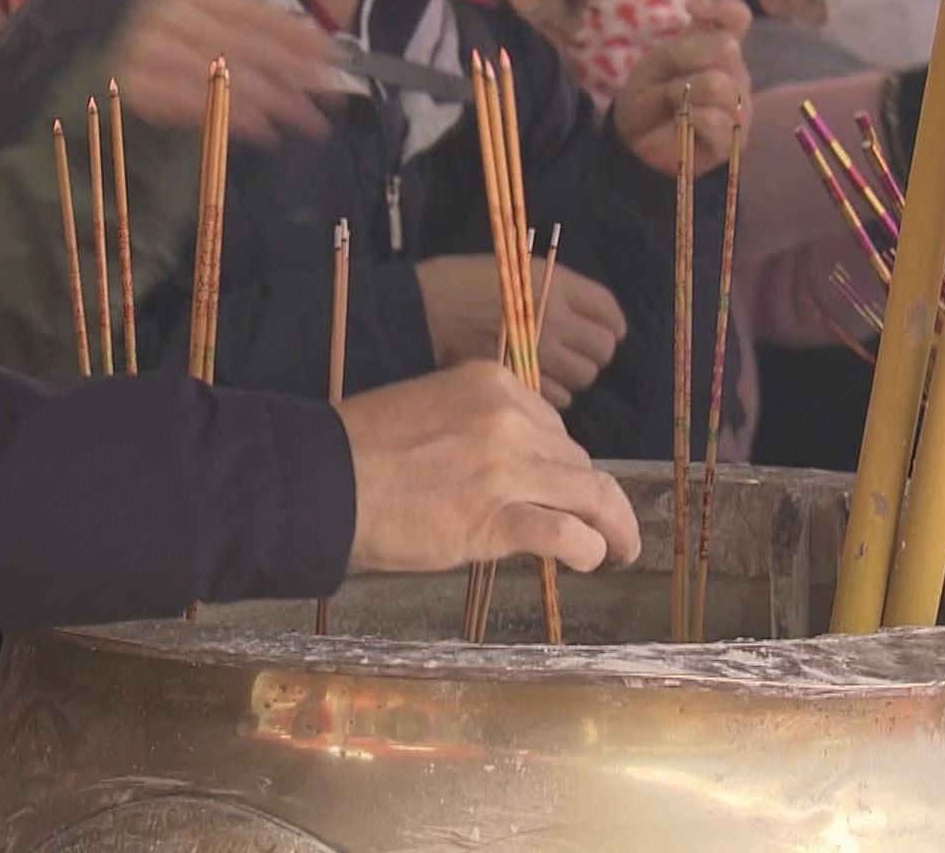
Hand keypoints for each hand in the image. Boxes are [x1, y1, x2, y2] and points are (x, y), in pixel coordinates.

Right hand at [113, 0, 337, 143]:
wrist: (111, 85)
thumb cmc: (180, 61)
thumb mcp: (220, 37)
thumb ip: (264, 36)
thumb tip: (321, 45)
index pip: (249, 12)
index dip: (292, 35)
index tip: (329, 58)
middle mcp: (164, 14)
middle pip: (239, 44)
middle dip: (288, 72)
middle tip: (326, 96)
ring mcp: (144, 50)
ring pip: (221, 74)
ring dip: (268, 99)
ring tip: (302, 119)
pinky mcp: (137, 88)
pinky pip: (195, 104)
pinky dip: (233, 117)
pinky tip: (264, 131)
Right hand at [338, 362, 641, 572]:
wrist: (322, 480)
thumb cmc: (361, 449)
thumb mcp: (431, 411)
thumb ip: (479, 429)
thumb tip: (511, 466)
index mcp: (494, 384)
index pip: (553, 426)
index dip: (561, 463)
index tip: (564, 486)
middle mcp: (510, 419)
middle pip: (574, 460)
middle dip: (587, 495)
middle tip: (601, 524)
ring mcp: (508, 469)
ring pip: (589, 494)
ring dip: (614, 525)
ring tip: (622, 549)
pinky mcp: (498, 519)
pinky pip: (568, 534)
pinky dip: (592, 548)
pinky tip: (595, 559)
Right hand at [414, 255, 627, 407]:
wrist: (422, 310)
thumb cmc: (462, 282)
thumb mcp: (516, 268)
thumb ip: (555, 291)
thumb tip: (583, 316)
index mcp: (557, 285)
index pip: (608, 311)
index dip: (611, 323)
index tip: (606, 329)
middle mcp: (557, 319)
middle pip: (602, 349)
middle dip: (593, 352)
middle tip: (574, 350)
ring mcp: (540, 354)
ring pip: (583, 377)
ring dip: (574, 375)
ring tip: (553, 368)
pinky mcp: (522, 381)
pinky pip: (558, 397)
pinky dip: (553, 393)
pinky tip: (536, 381)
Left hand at [612, 0, 753, 175]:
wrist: (634, 141)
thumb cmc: (648, 97)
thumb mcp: (657, 64)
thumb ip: (685, 47)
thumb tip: (705, 26)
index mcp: (718, 49)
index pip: (738, 16)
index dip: (720, 5)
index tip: (690, 8)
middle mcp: (736, 73)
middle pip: (727, 48)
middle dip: (688, 61)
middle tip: (671, 82)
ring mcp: (739, 107)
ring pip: (720, 85)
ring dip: (684, 95)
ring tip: (675, 107)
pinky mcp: (734, 139)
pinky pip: (718, 120)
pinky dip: (693, 120)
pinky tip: (684, 124)